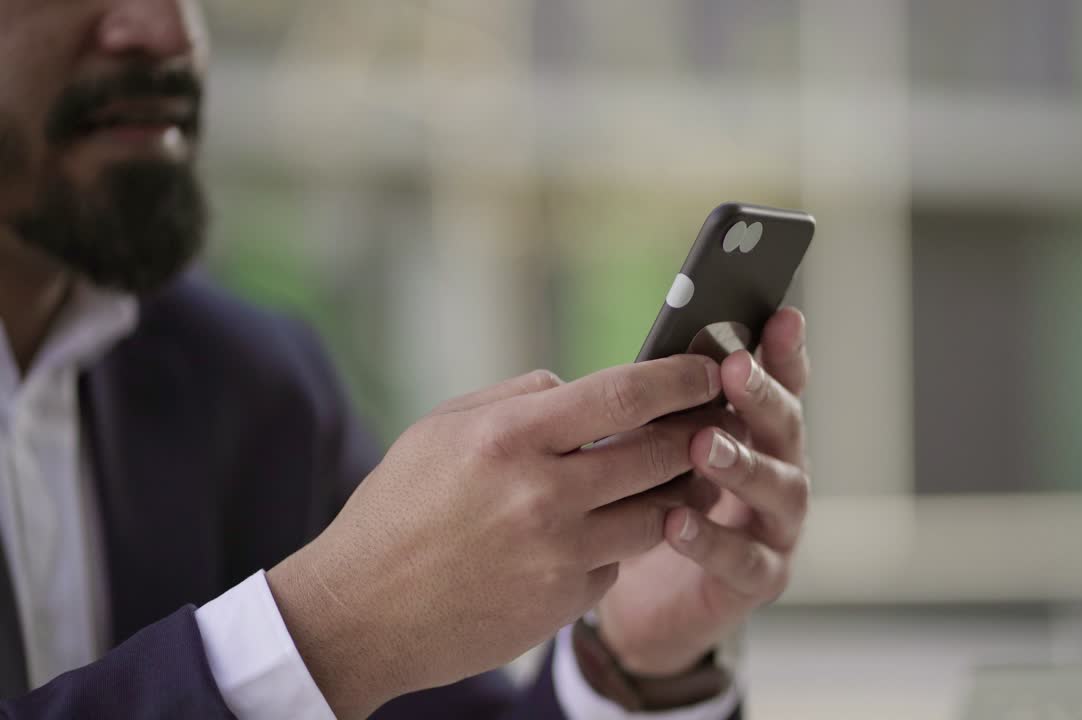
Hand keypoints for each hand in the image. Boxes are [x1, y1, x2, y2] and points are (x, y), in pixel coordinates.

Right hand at [266, 355, 723, 718]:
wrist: (361, 614)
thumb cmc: (398, 510)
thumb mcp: (442, 429)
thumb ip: (517, 398)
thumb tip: (579, 386)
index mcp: (510, 436)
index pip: (623, 395)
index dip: (679, 377)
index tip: (708, 368)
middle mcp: (543, 494)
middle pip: (660, 453)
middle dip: (698, 431)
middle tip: (716, 418)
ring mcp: (560, 553)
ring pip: (659, 511)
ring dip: (676, 489)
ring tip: (677, 471)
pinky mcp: (566, 600)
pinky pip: (622, 558)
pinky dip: (623, 539)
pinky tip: (605, 526)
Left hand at [596, 308, 810, 675]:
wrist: (643, 606)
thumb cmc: (652, 509)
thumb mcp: (655, 452)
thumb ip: (665, 412)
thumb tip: (646, 356)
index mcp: (758, 433)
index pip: (780, 384)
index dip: (785, 352)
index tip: (781, 316)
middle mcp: (780, 473)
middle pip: (786, 427)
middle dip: (761, 396)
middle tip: (733, 370)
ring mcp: (776, 528)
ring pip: (779, 490)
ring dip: (742, 463)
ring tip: (702, 444)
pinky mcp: (759, 580)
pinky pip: (743, 560)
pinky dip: (711, 541)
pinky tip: (675, 523)